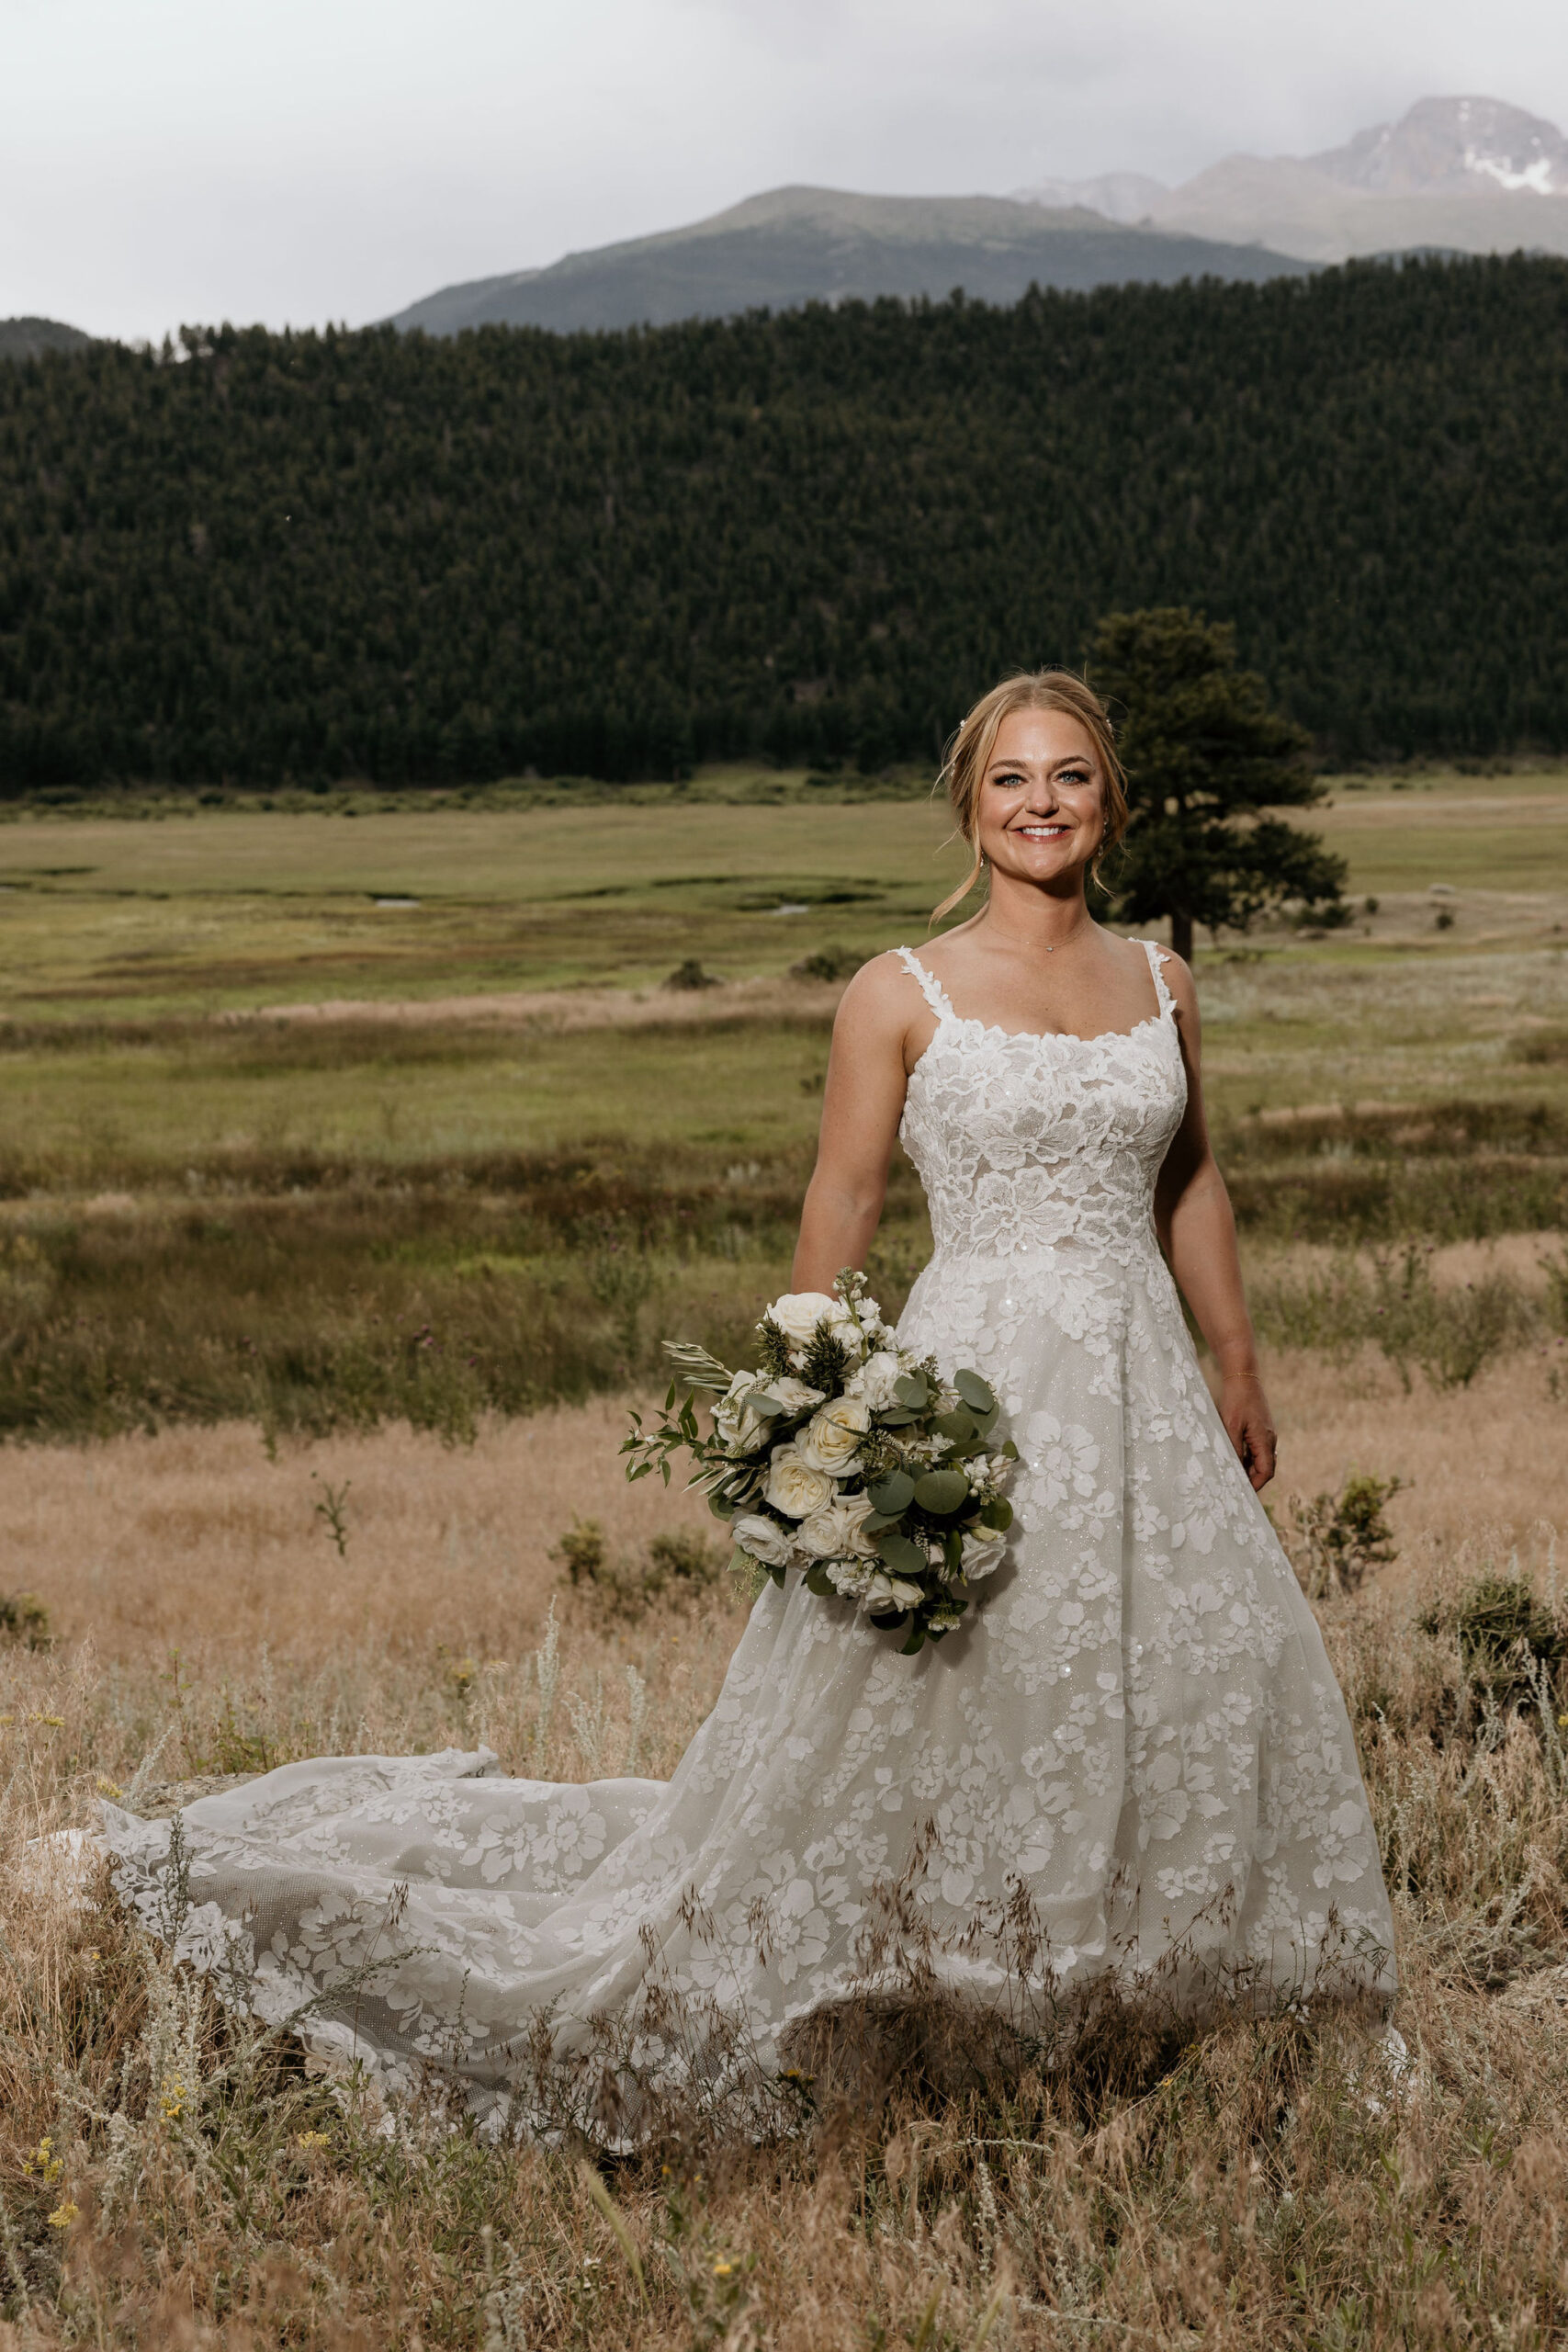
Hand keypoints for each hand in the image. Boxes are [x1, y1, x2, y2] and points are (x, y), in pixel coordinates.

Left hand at [1221, 1374, 1276, 1491]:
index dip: (1255, 1485)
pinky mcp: (1261, 1428)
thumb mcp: (1230, 1426)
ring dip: (1249, 1469)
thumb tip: (1233, 1470)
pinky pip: (1258, 1449)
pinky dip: (1248, 1458)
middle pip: (1265, 1468)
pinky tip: (1234, 1459)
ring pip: (1261, 1459)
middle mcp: (1269, 1439)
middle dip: (1252, 1480)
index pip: (1265, 1472)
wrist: (1243, 1377)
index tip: (1242, 1493)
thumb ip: (1233, 1449)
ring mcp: (1266, 1434)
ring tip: (1232, 1476)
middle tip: (1234, 1488)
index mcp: (1264, 1440)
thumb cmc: (1236, 1401)